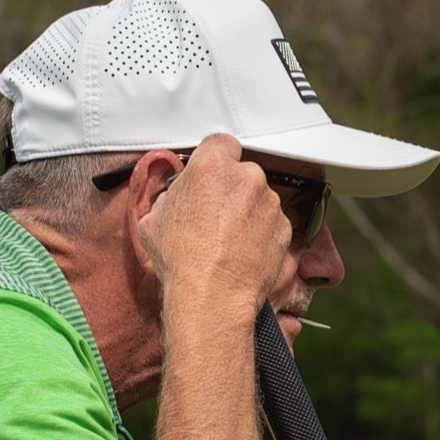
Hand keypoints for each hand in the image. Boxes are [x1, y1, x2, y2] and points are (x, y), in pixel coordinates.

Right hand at [134, 134, 293, 318]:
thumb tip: (176, 195)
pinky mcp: (285, 228)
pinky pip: (272, 222)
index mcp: (212, 166)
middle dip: (229, 189)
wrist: (214, 295)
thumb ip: (170, 196)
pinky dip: (261, 232)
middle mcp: (247, 178)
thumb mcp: (154, 219)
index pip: (220, 143)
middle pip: (241, 173)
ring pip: (258, 198)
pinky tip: (242, 251)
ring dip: (246, 211)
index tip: (209, 174)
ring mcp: (270, 203)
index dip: (213, 159)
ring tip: (226, 239)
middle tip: (212, 214)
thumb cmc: (182, 260)